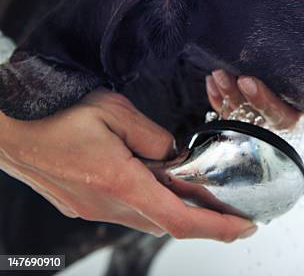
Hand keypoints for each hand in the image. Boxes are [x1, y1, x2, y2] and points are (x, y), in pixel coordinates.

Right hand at [0, 90, 256, 240]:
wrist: (7, 130)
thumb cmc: (56, 114)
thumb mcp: (114, 111)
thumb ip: (152, 135)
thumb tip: (173, 154)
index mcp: (121, 182)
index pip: (180, 218)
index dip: (217, 227)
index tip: (245, 227)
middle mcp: (109, 205)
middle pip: (168, 223)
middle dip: (205, 221)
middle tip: (231, 211)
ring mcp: (94, 209)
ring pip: (148, 218)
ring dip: (176, 210)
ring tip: (200, 194)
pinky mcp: (84, 206)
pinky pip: (127, 211)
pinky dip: (151, 203)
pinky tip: (156, 184)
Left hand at [205, 70, 303, 135]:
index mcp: (298, 121)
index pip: (279, 116)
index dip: (261, 100)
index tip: (246, 80)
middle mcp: (277, 128)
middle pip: (252, 117)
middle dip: (235, 96)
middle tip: (222, 74)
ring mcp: (260, 125)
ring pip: (237, 116)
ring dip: (224, 95)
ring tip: (215, 74)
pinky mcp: (245, 120)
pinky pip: (227, 114)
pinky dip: (217, 99)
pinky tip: (210, 83)